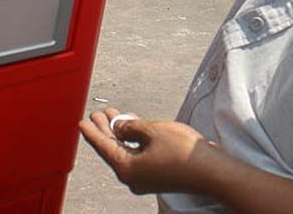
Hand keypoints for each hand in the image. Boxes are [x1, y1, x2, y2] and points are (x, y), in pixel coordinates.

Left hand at [79, 107, 224, 196]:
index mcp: (126, 168)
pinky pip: (138, 156)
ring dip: (121, 133)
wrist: (210, 171)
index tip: (82, 122)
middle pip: (113, 149)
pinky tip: (135, 130)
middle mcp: (133, 177)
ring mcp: (145, 178)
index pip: (103, 146)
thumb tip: (120, 128)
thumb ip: (131, 127)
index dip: (92, 131)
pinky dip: (134, 141)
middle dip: (106, 129)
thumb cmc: (184, 154)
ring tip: (116, 117)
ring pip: (126, 152)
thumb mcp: (153, 131)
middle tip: (98, 114)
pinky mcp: (157, 175)